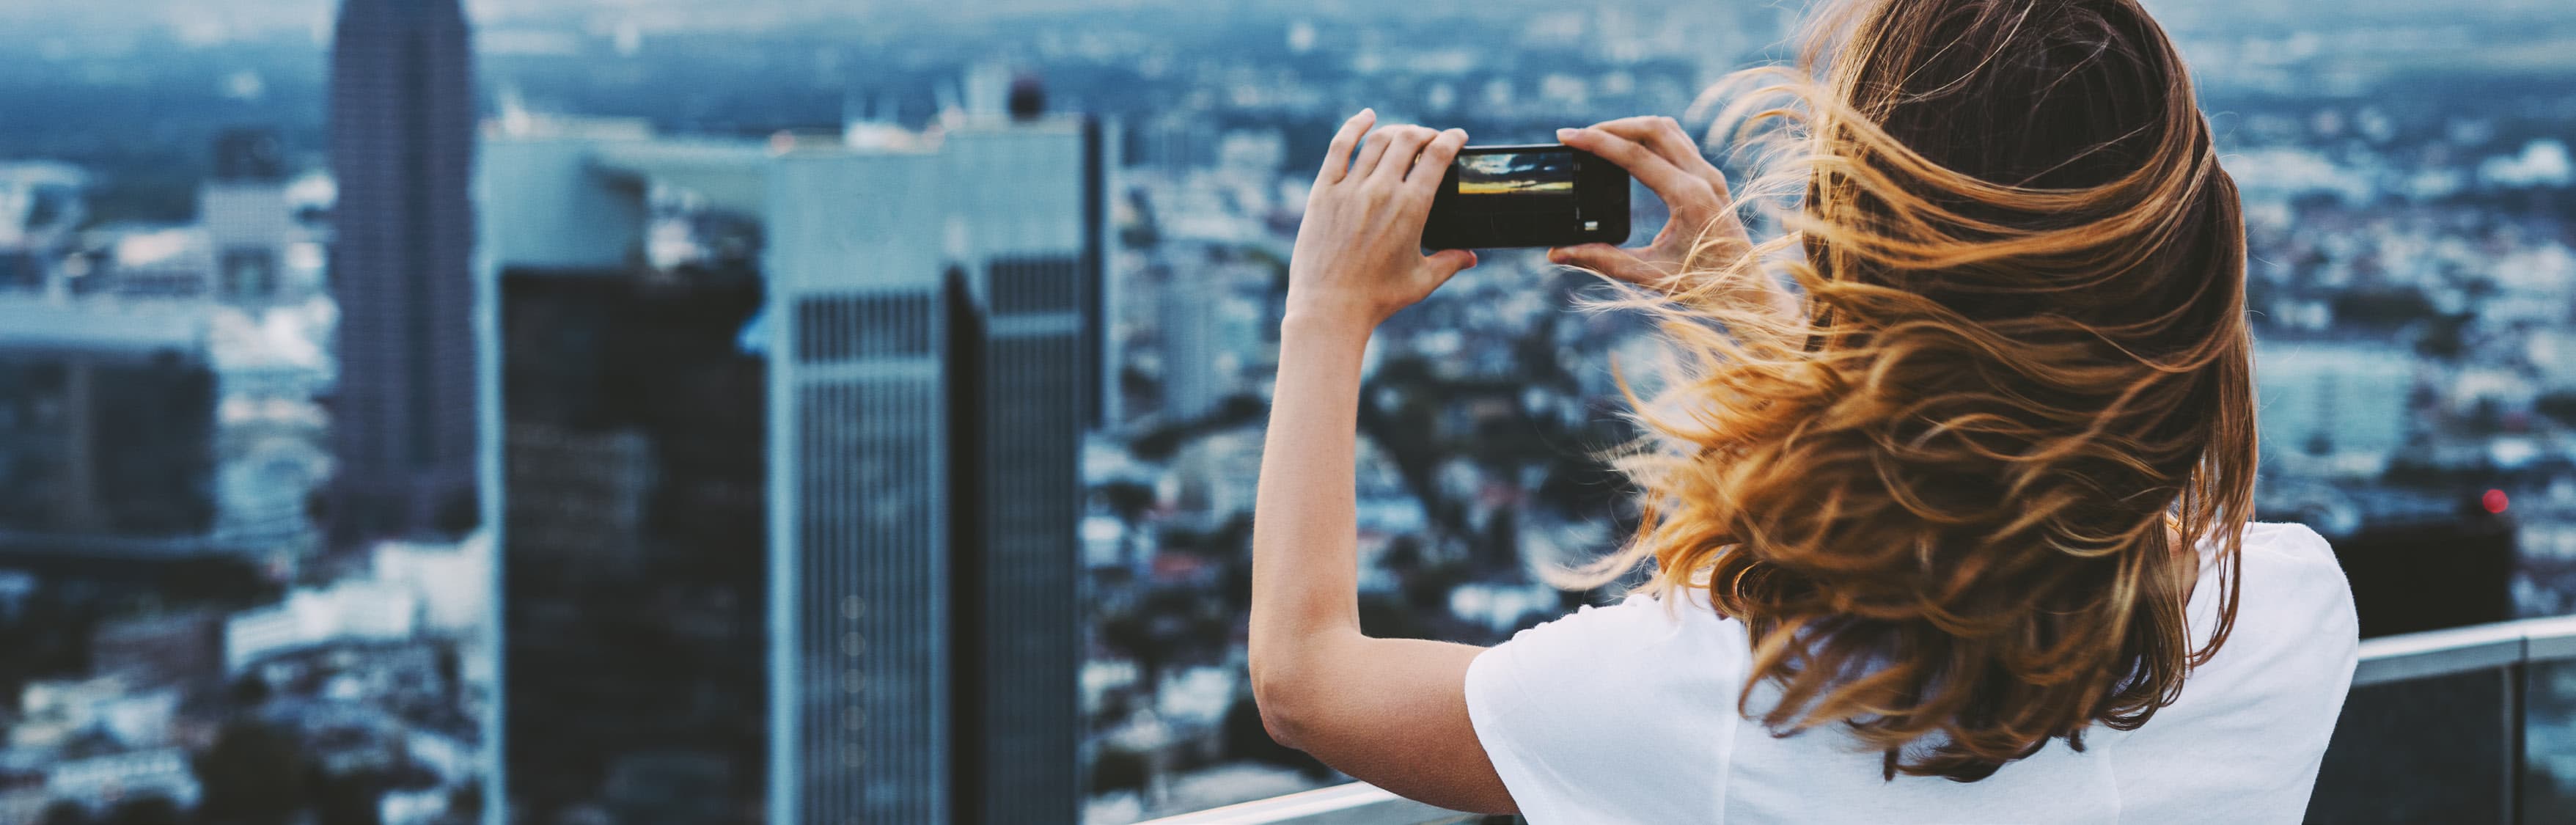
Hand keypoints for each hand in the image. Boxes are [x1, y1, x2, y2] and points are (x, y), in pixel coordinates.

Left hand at [1286, 110, 1476, 335]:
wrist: (1329, 309)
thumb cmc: (1378, 299)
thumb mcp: (1421, 282)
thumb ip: (1450, 263)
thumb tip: (1472, 257)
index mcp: (1412, 208)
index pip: (1437, 155)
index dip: (1451, 139)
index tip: (1458, 136)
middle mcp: (1382, 191)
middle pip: (1408, 140)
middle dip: (1425, 133)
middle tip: (1430, 139)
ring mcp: (1350, 189)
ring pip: (1377, 140)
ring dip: (1397, 130)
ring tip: (1405, 134)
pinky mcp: (1323, 192)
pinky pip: (1339, 148)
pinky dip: (1354, 127)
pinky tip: (1367, 117)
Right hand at [1550, 117, 1782, 314]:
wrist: (1747, 292)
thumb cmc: (1703, 287)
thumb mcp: (1649, 275)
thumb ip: (1602, 260)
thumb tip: (1557, 253)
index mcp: (1690, 198)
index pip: (1634, 155)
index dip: (1596, 142)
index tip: (1567, 136)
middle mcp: (1704, 178)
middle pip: (1652, 128)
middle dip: (1611, 126)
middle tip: (1578, 135)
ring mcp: (1711, 174)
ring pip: (1668, 129)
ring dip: (1632, 127)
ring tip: (1600, 137)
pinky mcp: (1711, 178)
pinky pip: (1679, 141)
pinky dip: (1650, 136)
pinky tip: (1630, 148)